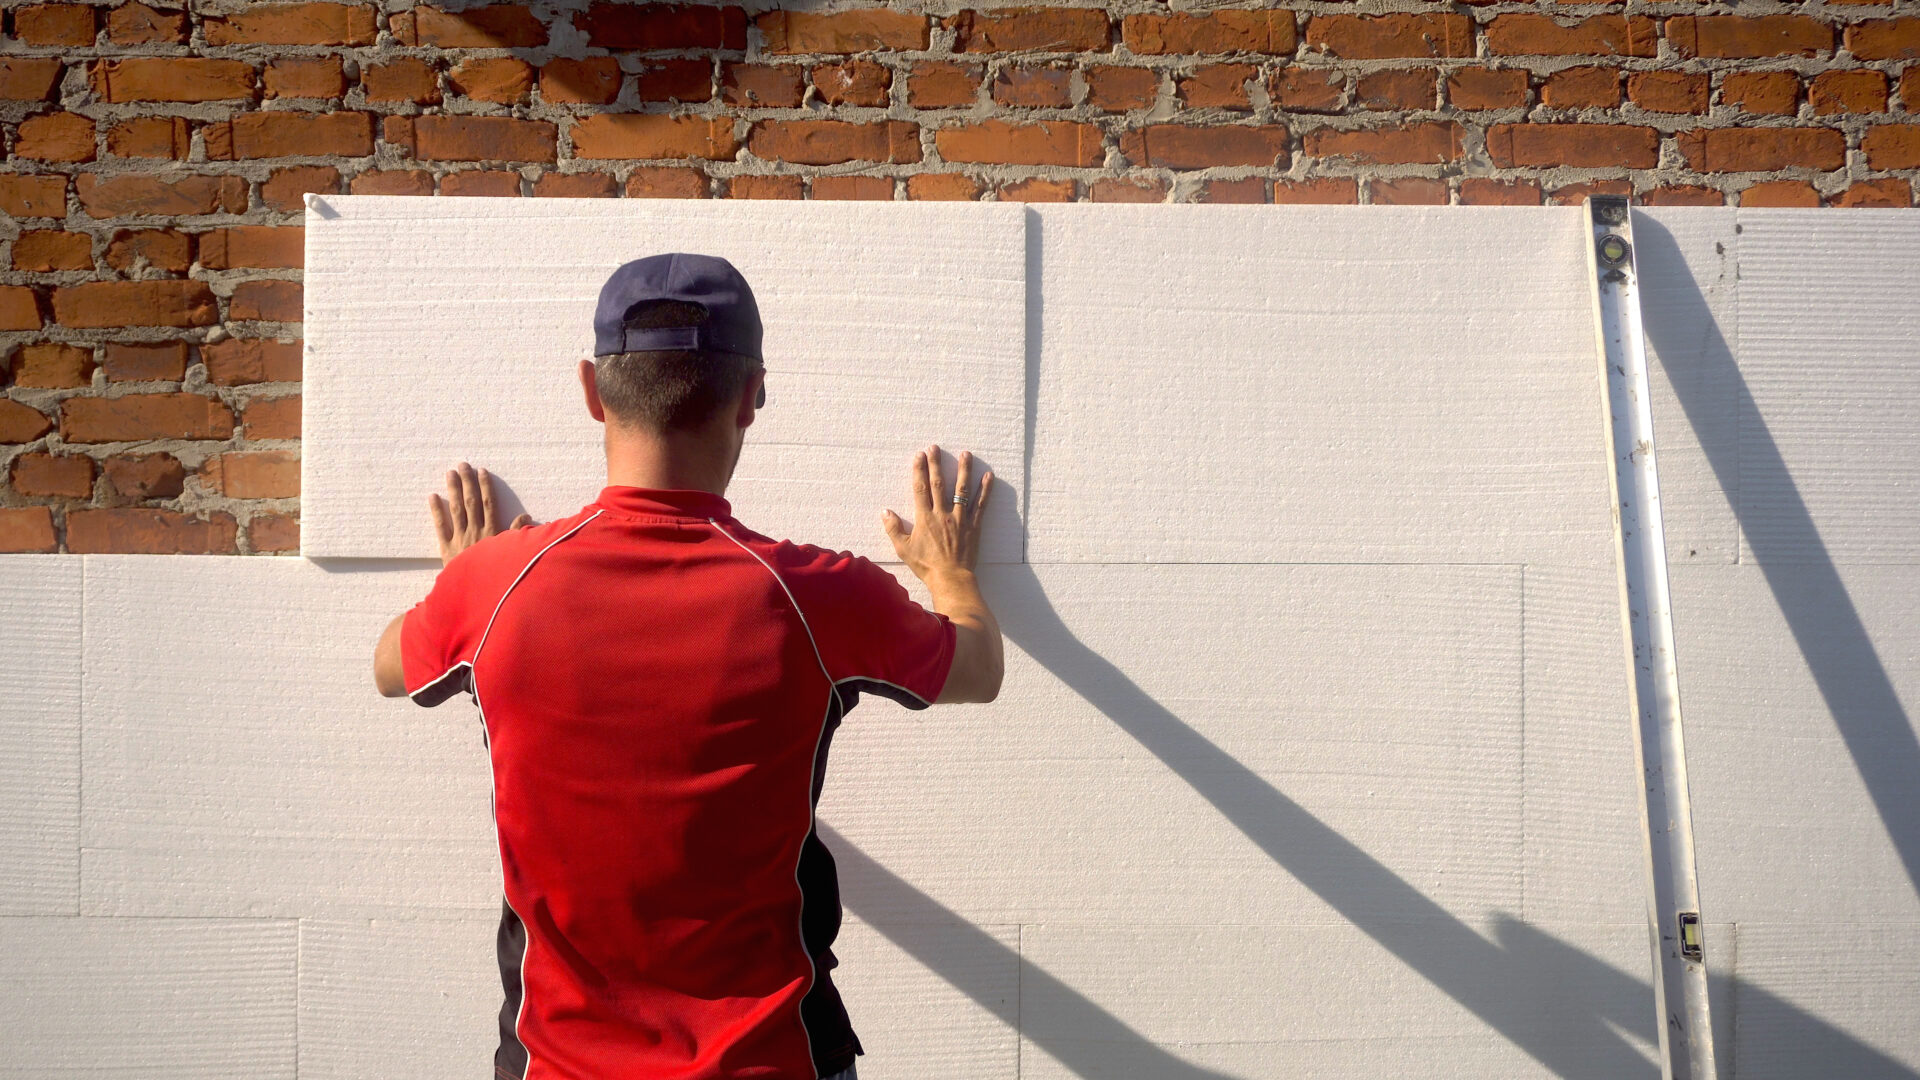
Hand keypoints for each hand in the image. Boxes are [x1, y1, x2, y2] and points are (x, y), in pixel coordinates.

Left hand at [429, 462, 531, 565]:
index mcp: (492, 533)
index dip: (486, 487)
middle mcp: (475, 532)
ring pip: (456, 509)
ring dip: (453, 490)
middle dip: (467, 482)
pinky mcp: (447, 548)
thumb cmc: (497, 574)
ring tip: (449, 473)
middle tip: (462, 465)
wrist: (478, 595)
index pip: (489, 504)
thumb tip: (526, 516)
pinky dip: (436, 510)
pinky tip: (433, 496)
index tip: (482, 471)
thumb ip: (517, 534)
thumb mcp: (511, 554)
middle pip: (471, 502)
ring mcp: (460, 538)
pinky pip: (440, 526)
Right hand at [881, 444, 991, 582]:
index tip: (919, 455)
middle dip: (937, 464)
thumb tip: (884, 511)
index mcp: (924, 518)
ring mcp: (959, 518)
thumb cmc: (926, 566)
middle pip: (939, 483)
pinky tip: (988, 476)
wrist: (950, 579)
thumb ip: (893, 528)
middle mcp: (942, 513)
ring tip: (966, 454)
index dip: (919, 470)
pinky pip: (981, 505)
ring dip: (964, 470)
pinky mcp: (974, 526)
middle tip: (936, 447)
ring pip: (962, 490)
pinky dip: (985, 490)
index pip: (920, 488)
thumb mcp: (903, 549)